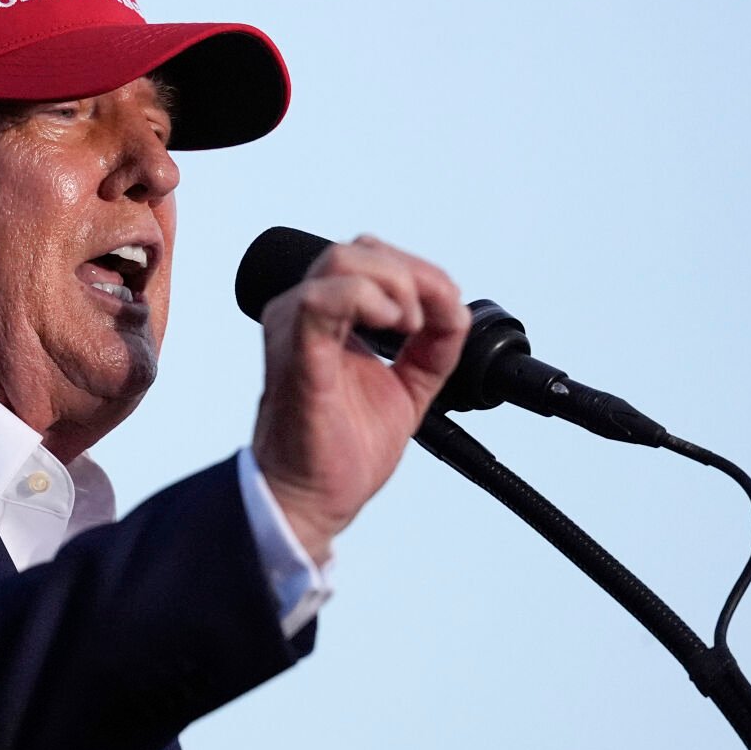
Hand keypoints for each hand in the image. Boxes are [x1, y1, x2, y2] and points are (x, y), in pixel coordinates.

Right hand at [251, 235, 467, 563]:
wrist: (314, 498)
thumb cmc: (337, 447)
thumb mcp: (407, 384)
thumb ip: (434, 346)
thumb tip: (457, 311)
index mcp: (324, 317)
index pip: (370, 258)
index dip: (418, 272)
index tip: (446, 311)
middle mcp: (302, 315)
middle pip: (358, 251)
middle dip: (411, 276)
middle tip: (429, 322)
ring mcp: (294, 330)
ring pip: (343, 262)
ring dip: (395, 285)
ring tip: (411, 327)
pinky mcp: (296, 355)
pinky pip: (321, 301)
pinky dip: (367, 300)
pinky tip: (393, 326)